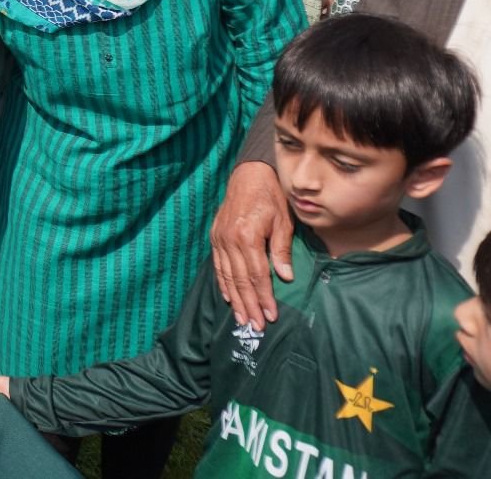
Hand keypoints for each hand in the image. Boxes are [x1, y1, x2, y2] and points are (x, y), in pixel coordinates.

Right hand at [209, 160, 293, 328]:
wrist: (248, 174)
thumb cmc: (271, 196)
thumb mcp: (283, 221)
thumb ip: (282, 249)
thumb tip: (285, 277)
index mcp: (247, 235)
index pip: (258, 274)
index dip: (265, 297)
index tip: (271, 315)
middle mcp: (229, 239)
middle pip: (240, 280)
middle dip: (249, 305)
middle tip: (256, 326)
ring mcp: (219, 238)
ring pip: (227, 276)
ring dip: (236, 300)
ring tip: (242, 319)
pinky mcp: (215, 236)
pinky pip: (218, 265)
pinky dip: (222, 283)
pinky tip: (228, 297)